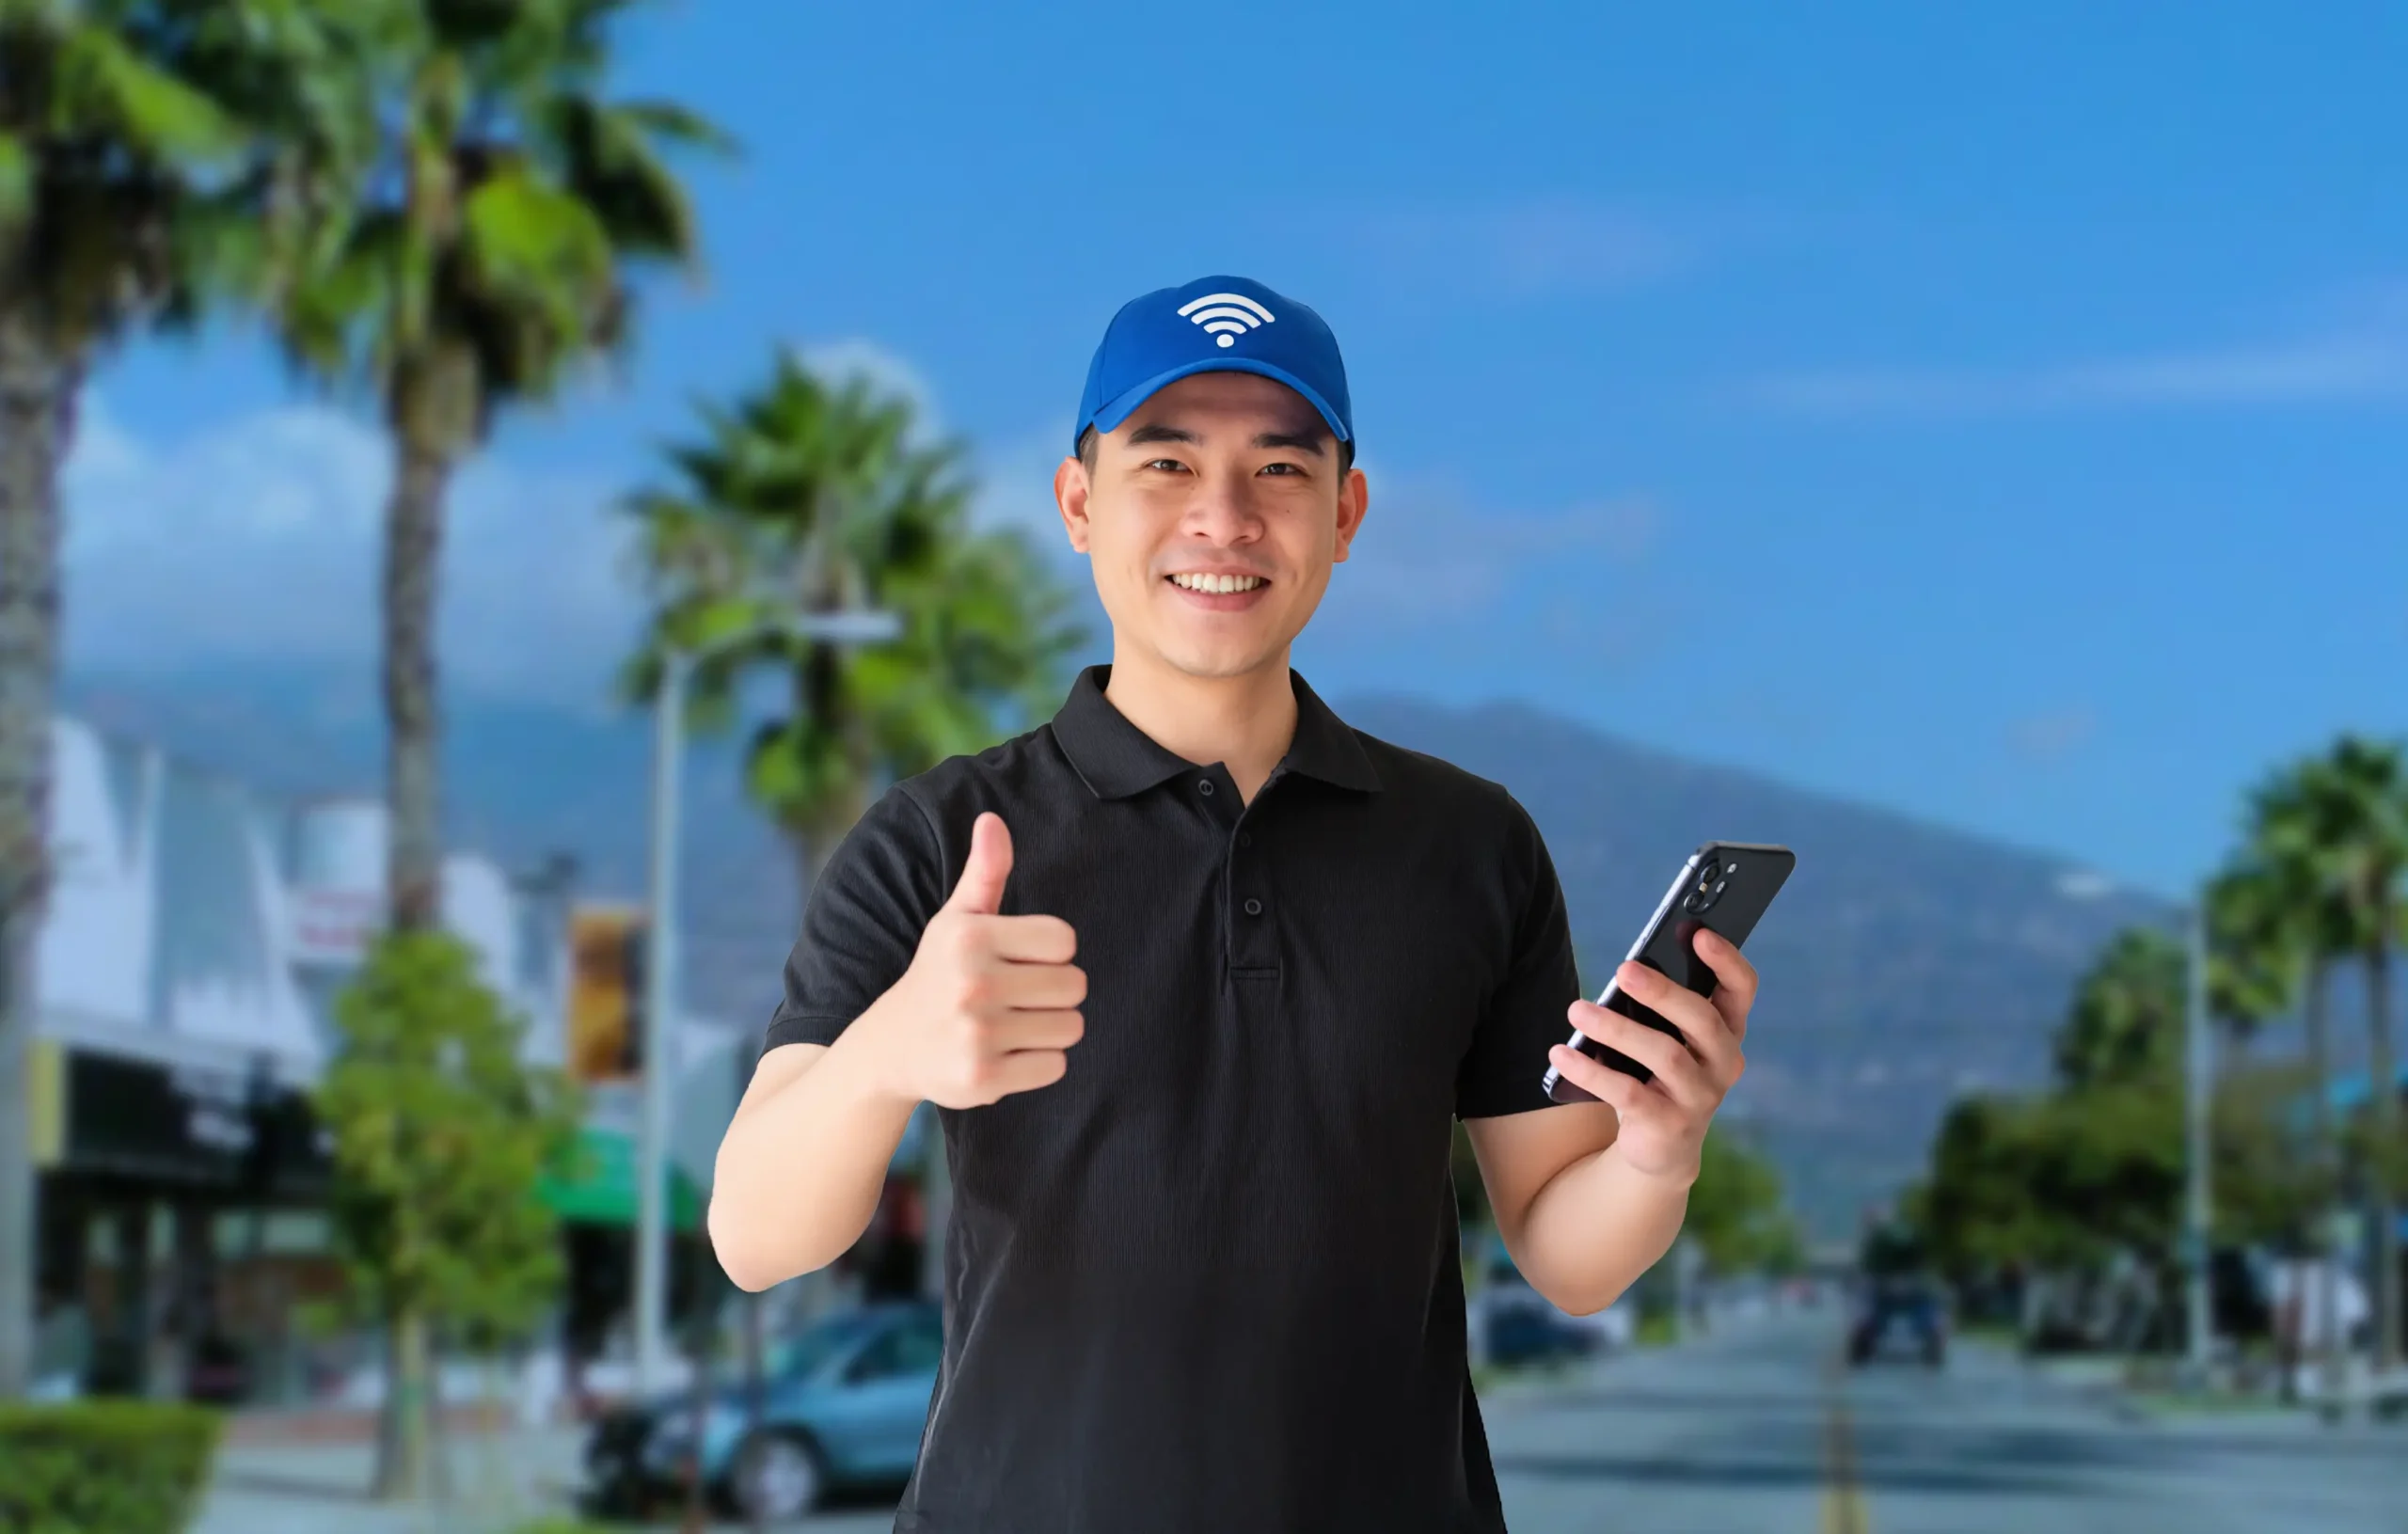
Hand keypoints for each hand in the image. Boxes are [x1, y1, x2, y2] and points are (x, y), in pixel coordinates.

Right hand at [865, 812, 1085, 1108]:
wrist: (890, 1047)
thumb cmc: (938, 973)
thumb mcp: (956, 920)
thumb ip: (985, 872)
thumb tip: (992, 820)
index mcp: (970, 937)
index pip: (1065, 941)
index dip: (1050, 952)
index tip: (1020, 960)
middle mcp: (972, 984)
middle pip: (1075, 985)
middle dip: (1055, 991)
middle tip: (1017, 996)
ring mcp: (977, 1035)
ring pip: (1071, 1027)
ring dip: (1050, 1028)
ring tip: (1011, 1024)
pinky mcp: (984, 1080)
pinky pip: (1055, 1066)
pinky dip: (1038, 1063)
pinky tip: (1004, 1053)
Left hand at [1546, 929, 1756, 1182]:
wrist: (1660, 1147)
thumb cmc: (1659, 1074)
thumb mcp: (1665, 1038)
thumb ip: (1658, 1008)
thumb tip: (1627, 971)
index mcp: (1726, 1031)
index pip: (1741, 991)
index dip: (1726, 961)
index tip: (1699, 934)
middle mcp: (1723, 1063)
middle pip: (1701, 1020)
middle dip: (1663, 992)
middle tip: (1624, 970)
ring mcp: (1700, 1097)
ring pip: (1665, 1055)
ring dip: (1617, 1029)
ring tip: (1576, 1011)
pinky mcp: (1669, 1125)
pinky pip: (1629, 1093)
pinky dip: (1592, 1071)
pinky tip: (1561, 1054)